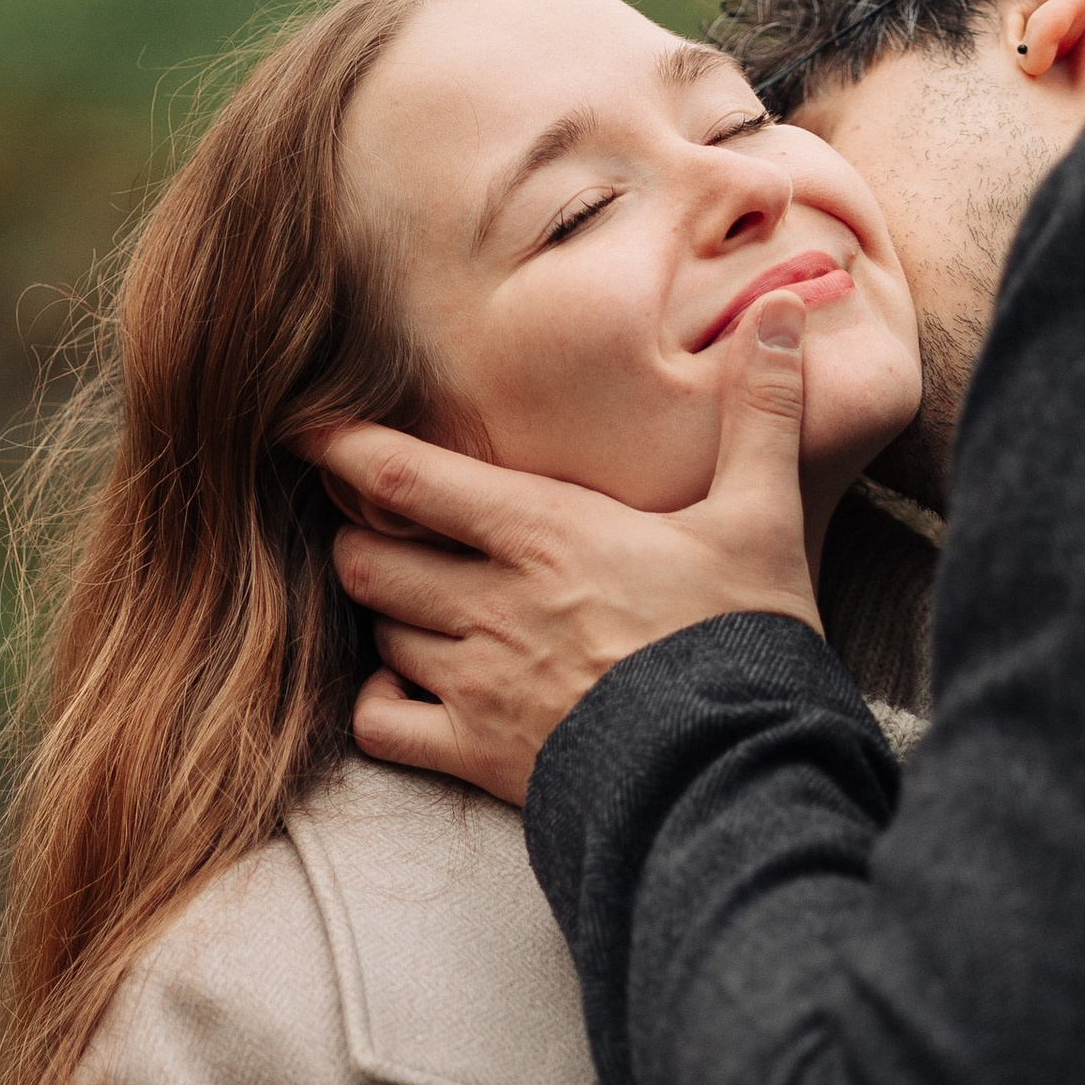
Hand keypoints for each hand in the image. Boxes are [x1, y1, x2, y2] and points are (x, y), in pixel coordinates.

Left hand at [310, 295, 820, 808]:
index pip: (404, 477)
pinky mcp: (478, 755)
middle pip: (366, 556)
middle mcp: (490, 604)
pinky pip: (379, 724)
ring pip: (376, 631)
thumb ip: (762, 412)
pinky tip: (409, 689)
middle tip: (387, 527)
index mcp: (543, 532)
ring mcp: (476, 684)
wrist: (739, 772)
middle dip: (364, 537)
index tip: (300, 427)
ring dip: (385, 612)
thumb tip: (785, 311)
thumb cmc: (747, 640)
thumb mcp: (762, 517)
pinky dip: (378, 703)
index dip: (340, 447)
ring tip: (416, 600)